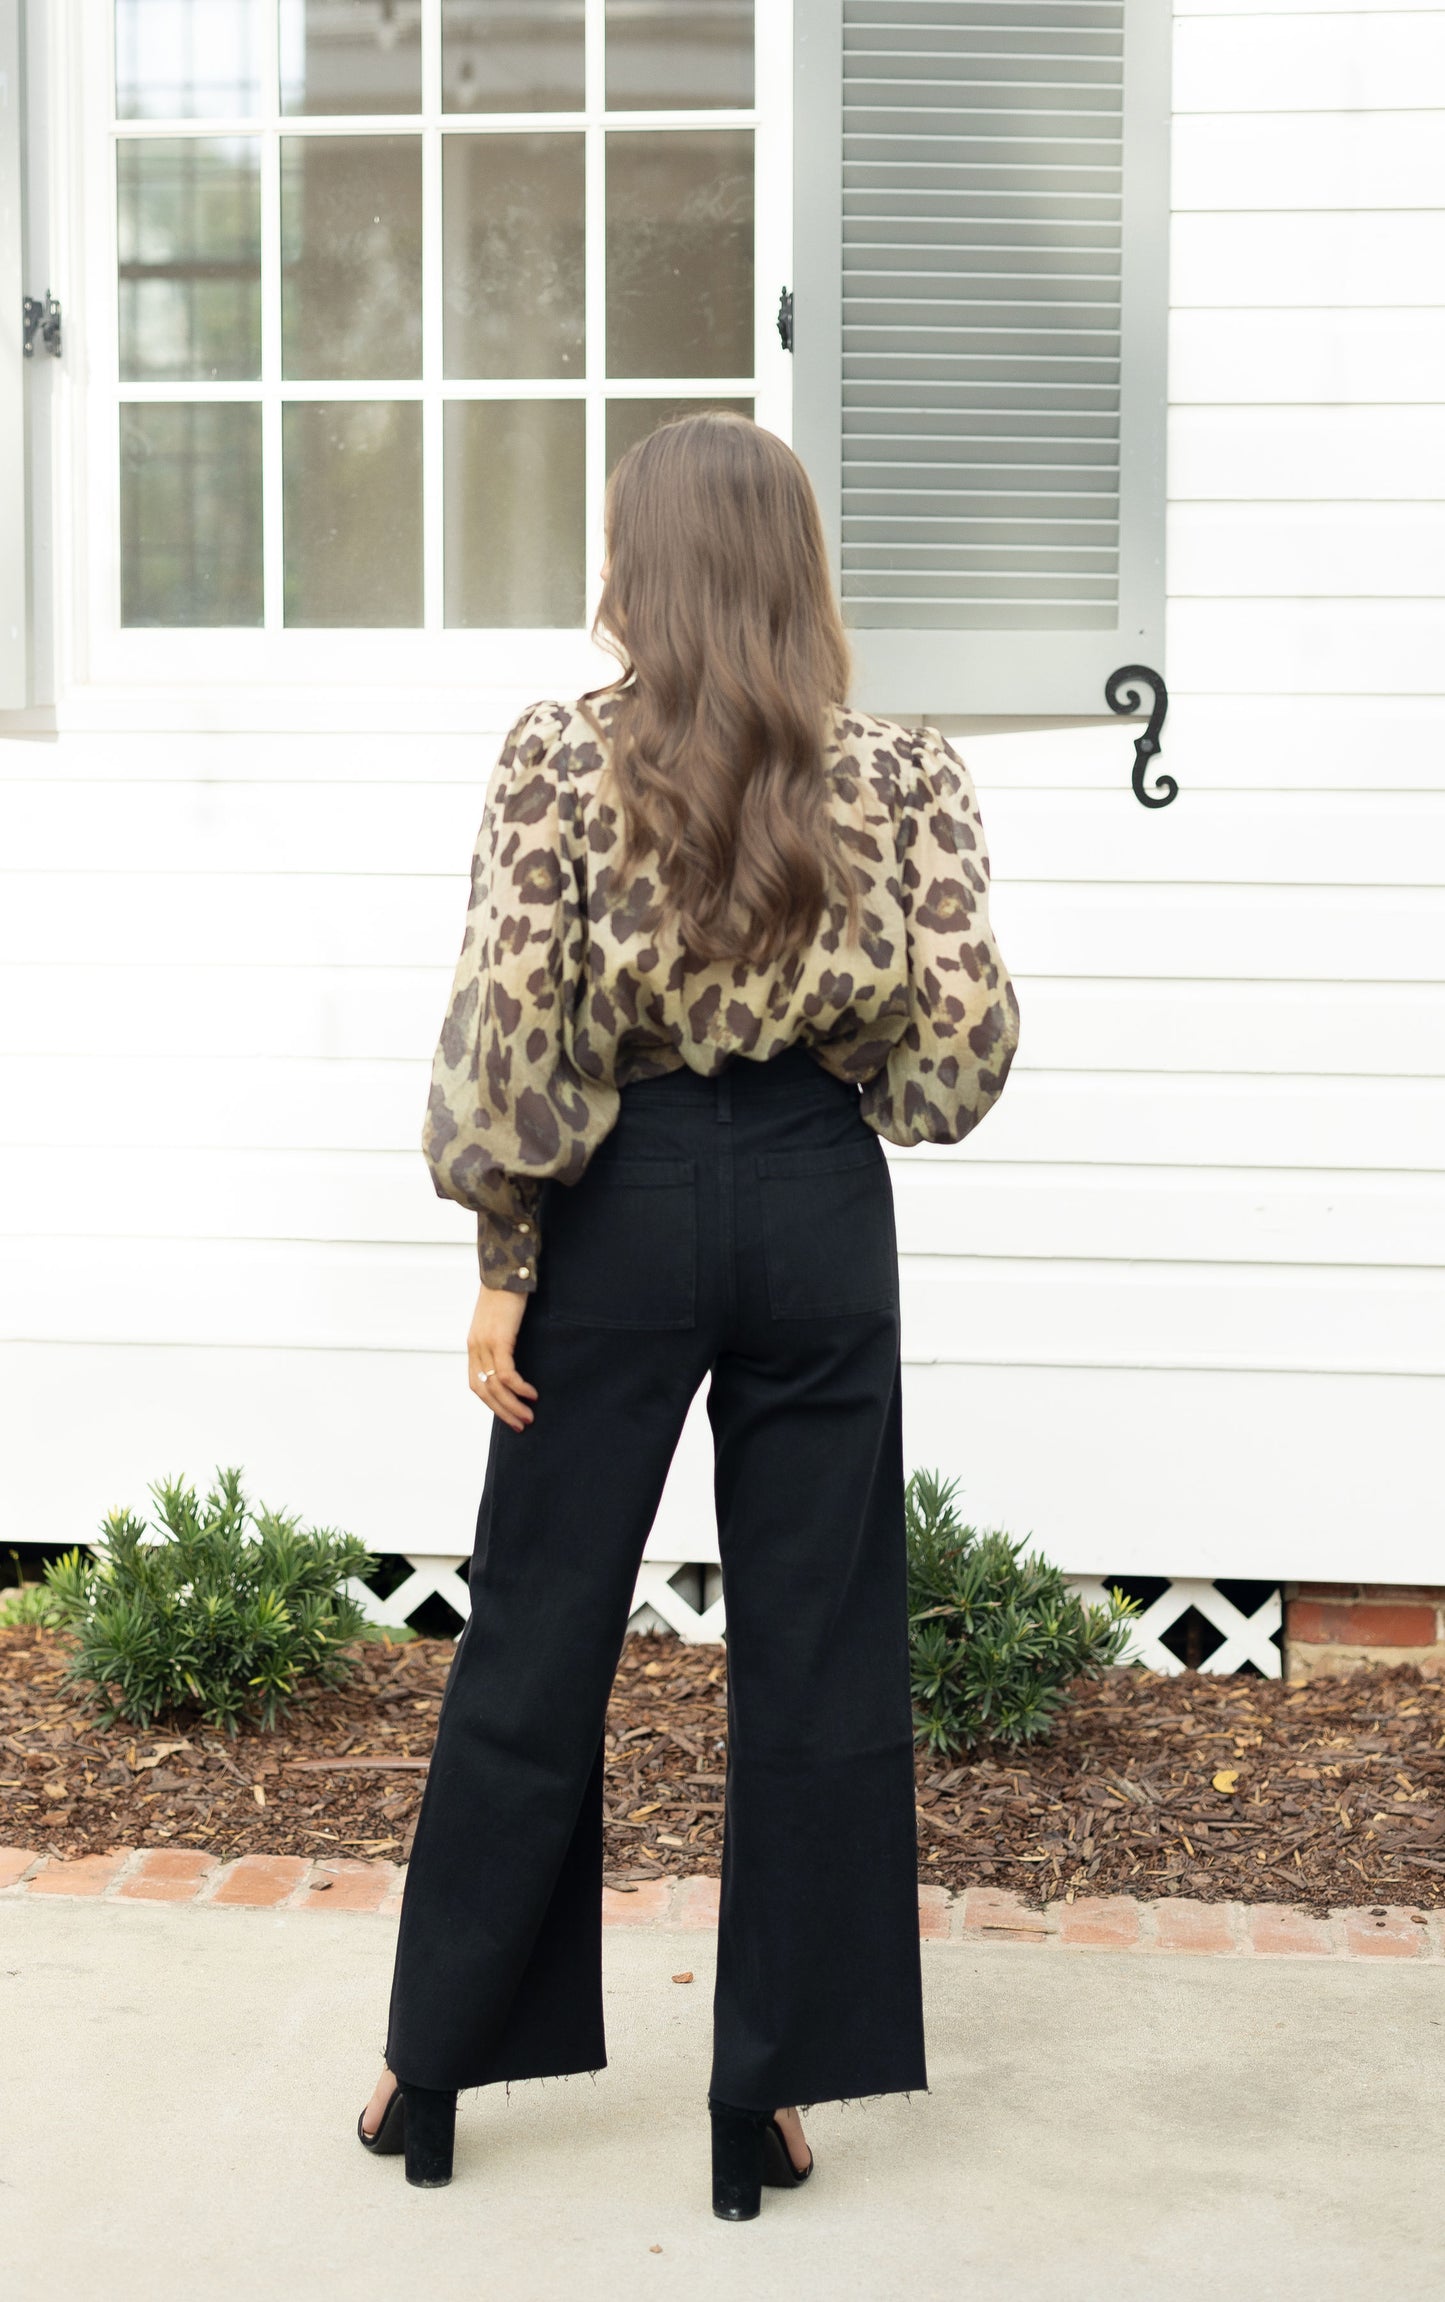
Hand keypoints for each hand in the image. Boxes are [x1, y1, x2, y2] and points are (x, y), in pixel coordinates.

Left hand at [467, 1283, 537, 1431]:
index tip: (508, 1415)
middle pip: (484, 1391)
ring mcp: (485, 1344)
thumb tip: (515, 1357)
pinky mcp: (499, 1339)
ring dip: (512, 1405)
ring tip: (529, 1416)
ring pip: (495, 1386)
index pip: (476, 1384)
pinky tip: (531, 1394)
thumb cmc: (508, 1294)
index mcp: (474, 1345)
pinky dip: (519, 1388)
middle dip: (502, 1411)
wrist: (507, 1271)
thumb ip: (502, 1339)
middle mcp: (476, 1347)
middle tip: (520, 1425)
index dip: (491, 1403)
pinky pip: (507, 1373)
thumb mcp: (500, 1321)